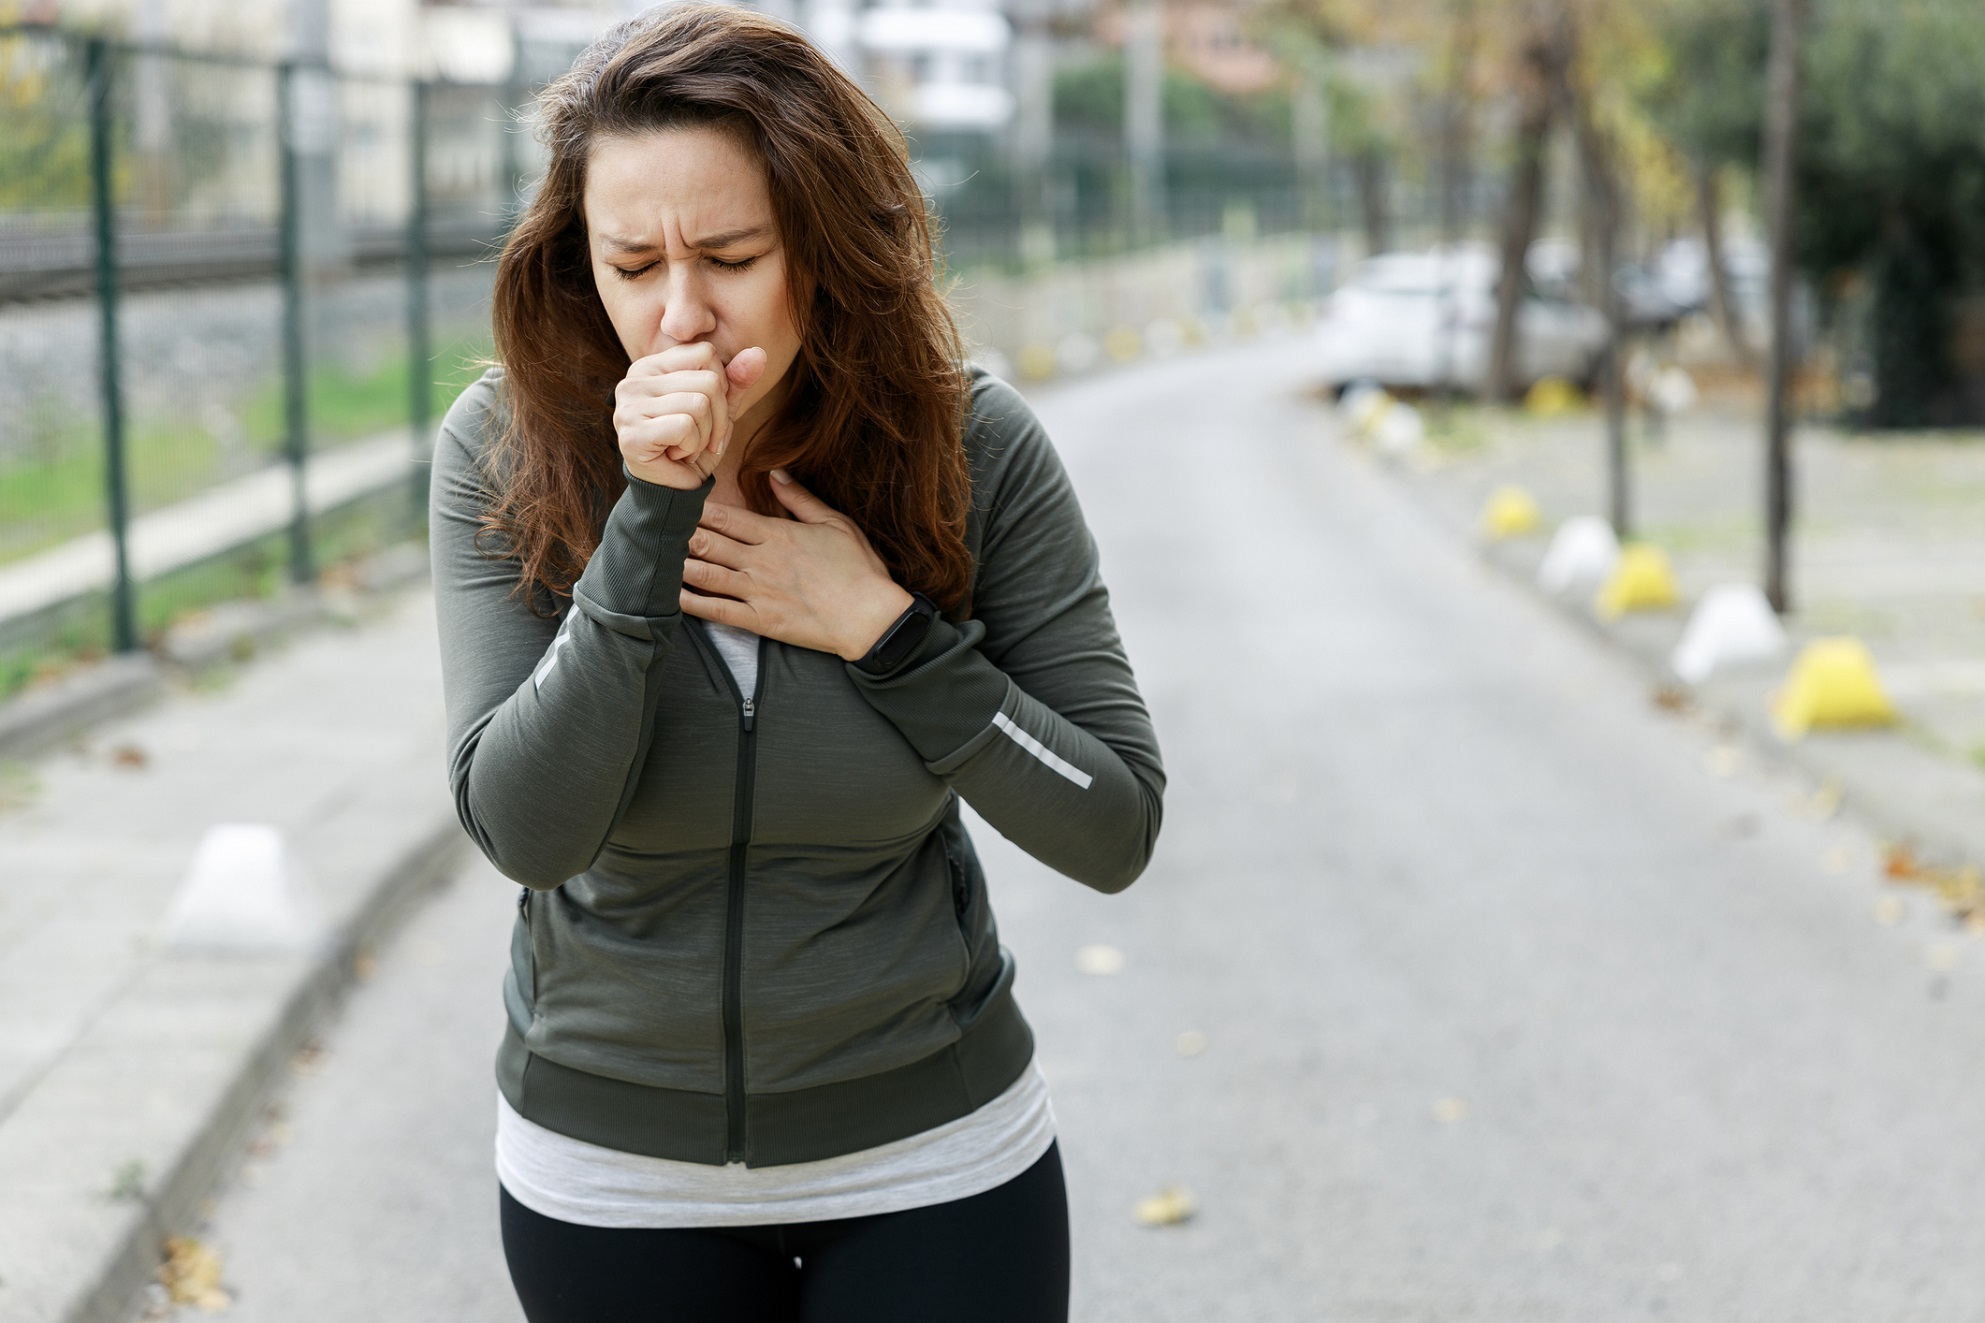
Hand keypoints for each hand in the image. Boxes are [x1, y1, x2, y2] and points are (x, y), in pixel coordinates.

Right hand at [613, 343, 767, 489]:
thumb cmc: (693, 446)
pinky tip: (675, 455)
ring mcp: (628, 406)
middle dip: (718, 418)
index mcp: (651, 366)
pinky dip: (692, 447)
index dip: (721, 387)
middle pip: (708, 380)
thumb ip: (736, 381)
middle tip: (700, 438)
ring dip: (704, 435)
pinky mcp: (632, 433)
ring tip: (686, 446)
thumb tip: (758, 353)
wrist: (671, 491)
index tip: (708, 413)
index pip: (706, 353)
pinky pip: (686, 426)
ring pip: (699, 404)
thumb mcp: (720, 410)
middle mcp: (634, 380)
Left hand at [681, 471, 914, 659]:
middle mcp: (761, 561)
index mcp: (777, 535)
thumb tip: (775, 474)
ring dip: (680, 565)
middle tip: (658, 528)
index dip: (697, 509)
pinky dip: (692, 603)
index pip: (726, 517)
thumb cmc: (859, 569)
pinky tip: (673, 596)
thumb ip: (800, 498)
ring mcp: (758, 592)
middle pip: (708, 543)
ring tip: (658, 558)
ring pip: (706, 575)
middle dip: (680, 535)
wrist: (871, 617)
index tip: (678, 502)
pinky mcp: (761, 621)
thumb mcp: (835, 523)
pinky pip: (718, 611)